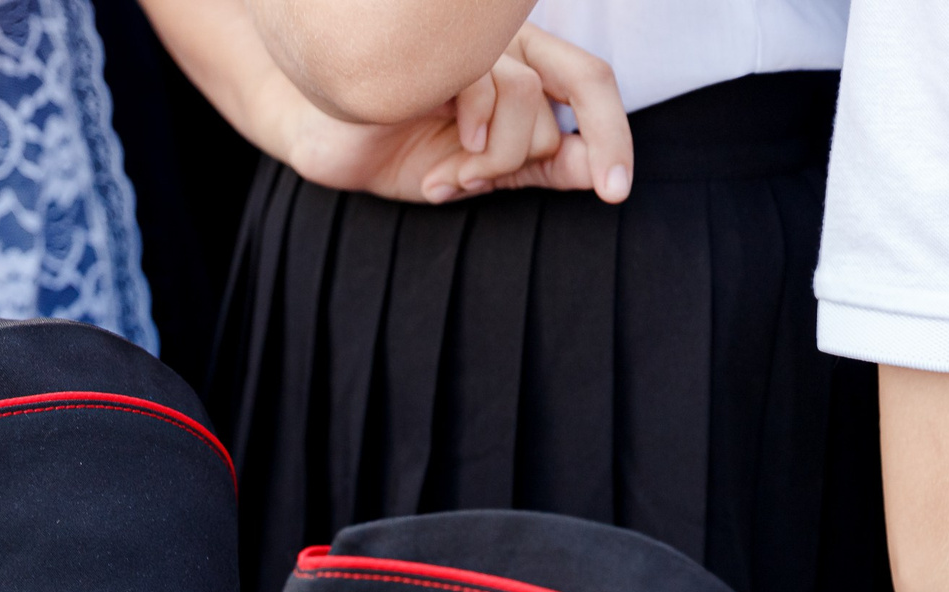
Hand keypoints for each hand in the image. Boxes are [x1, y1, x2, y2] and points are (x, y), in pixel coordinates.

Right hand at [288, 25, 631, 205]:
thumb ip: (543, 166)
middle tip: (478, 185)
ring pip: (528, 97)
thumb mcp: (485, 171)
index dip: (613, 136)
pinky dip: (471, 149)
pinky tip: (437, 173)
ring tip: (450, 180)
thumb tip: (601, 174)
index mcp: (523, 63)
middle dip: (526, 159)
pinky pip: (488, 90)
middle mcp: (504, 42)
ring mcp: (470, 44)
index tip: (614, 192)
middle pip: (566, 92)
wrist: (334, 149)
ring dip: (493, 162)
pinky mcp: (438, 53)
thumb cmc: (406, 151)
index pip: (592, 81)